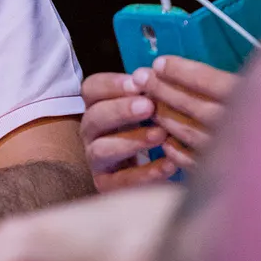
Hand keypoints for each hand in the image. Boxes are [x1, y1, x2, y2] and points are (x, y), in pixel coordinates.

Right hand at [81, 72, 177, 190]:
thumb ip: (150, 92)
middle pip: (94, 117)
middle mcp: (91, 132)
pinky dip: (144, 174)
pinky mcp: (106, 185)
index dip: (111, 84)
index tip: (137, 83)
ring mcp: (96, 159)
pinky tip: (169, 165)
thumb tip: (158, 76)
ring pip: (101, 149)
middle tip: (148, 106)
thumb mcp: (148, 106)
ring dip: (130, 141)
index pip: (91, 89)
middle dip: (120, 110)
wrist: (146, 171)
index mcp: (98, 106)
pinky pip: (119, 181)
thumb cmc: (149, 127)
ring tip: (160, 135)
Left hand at [140, 56, 236, 168]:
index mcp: (256, 101)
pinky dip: (176, 150)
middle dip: (163, 90)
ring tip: (148, 103)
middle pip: (194, 106)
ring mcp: (234, 155)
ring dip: (165, 116)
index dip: (181, 71)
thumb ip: (237, 81)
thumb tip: (200, 70)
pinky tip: (166, 140)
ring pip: (189, 133)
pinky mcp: (227, 177)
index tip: (159, 63)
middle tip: (141, 77)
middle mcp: (244, 128)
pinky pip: (194, 163)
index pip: (209, 81)